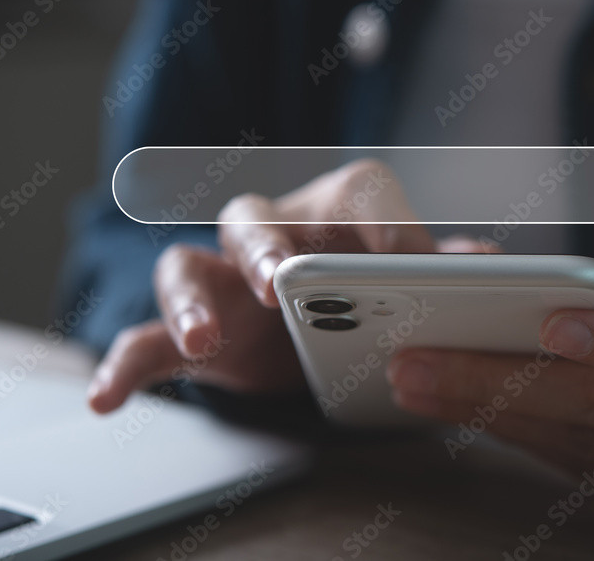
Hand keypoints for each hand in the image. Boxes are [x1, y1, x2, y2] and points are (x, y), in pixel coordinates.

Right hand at [88, 159, 488, 412]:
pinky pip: (143, 338)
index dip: (382, 224)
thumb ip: (436, 270)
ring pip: (186, 267)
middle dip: (266, 247)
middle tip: (280, 281)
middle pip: (253, 219)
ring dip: (191, 301)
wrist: (310, 329)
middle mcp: (269, 233)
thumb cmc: (358, 293)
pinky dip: (124, 365)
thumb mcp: (402, 283)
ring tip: (205, 337)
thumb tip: (486, 260)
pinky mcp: (189, 328)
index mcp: (332, 212)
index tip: (405, 266)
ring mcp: (221, 279)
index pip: (356, 195)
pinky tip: (108, 398)